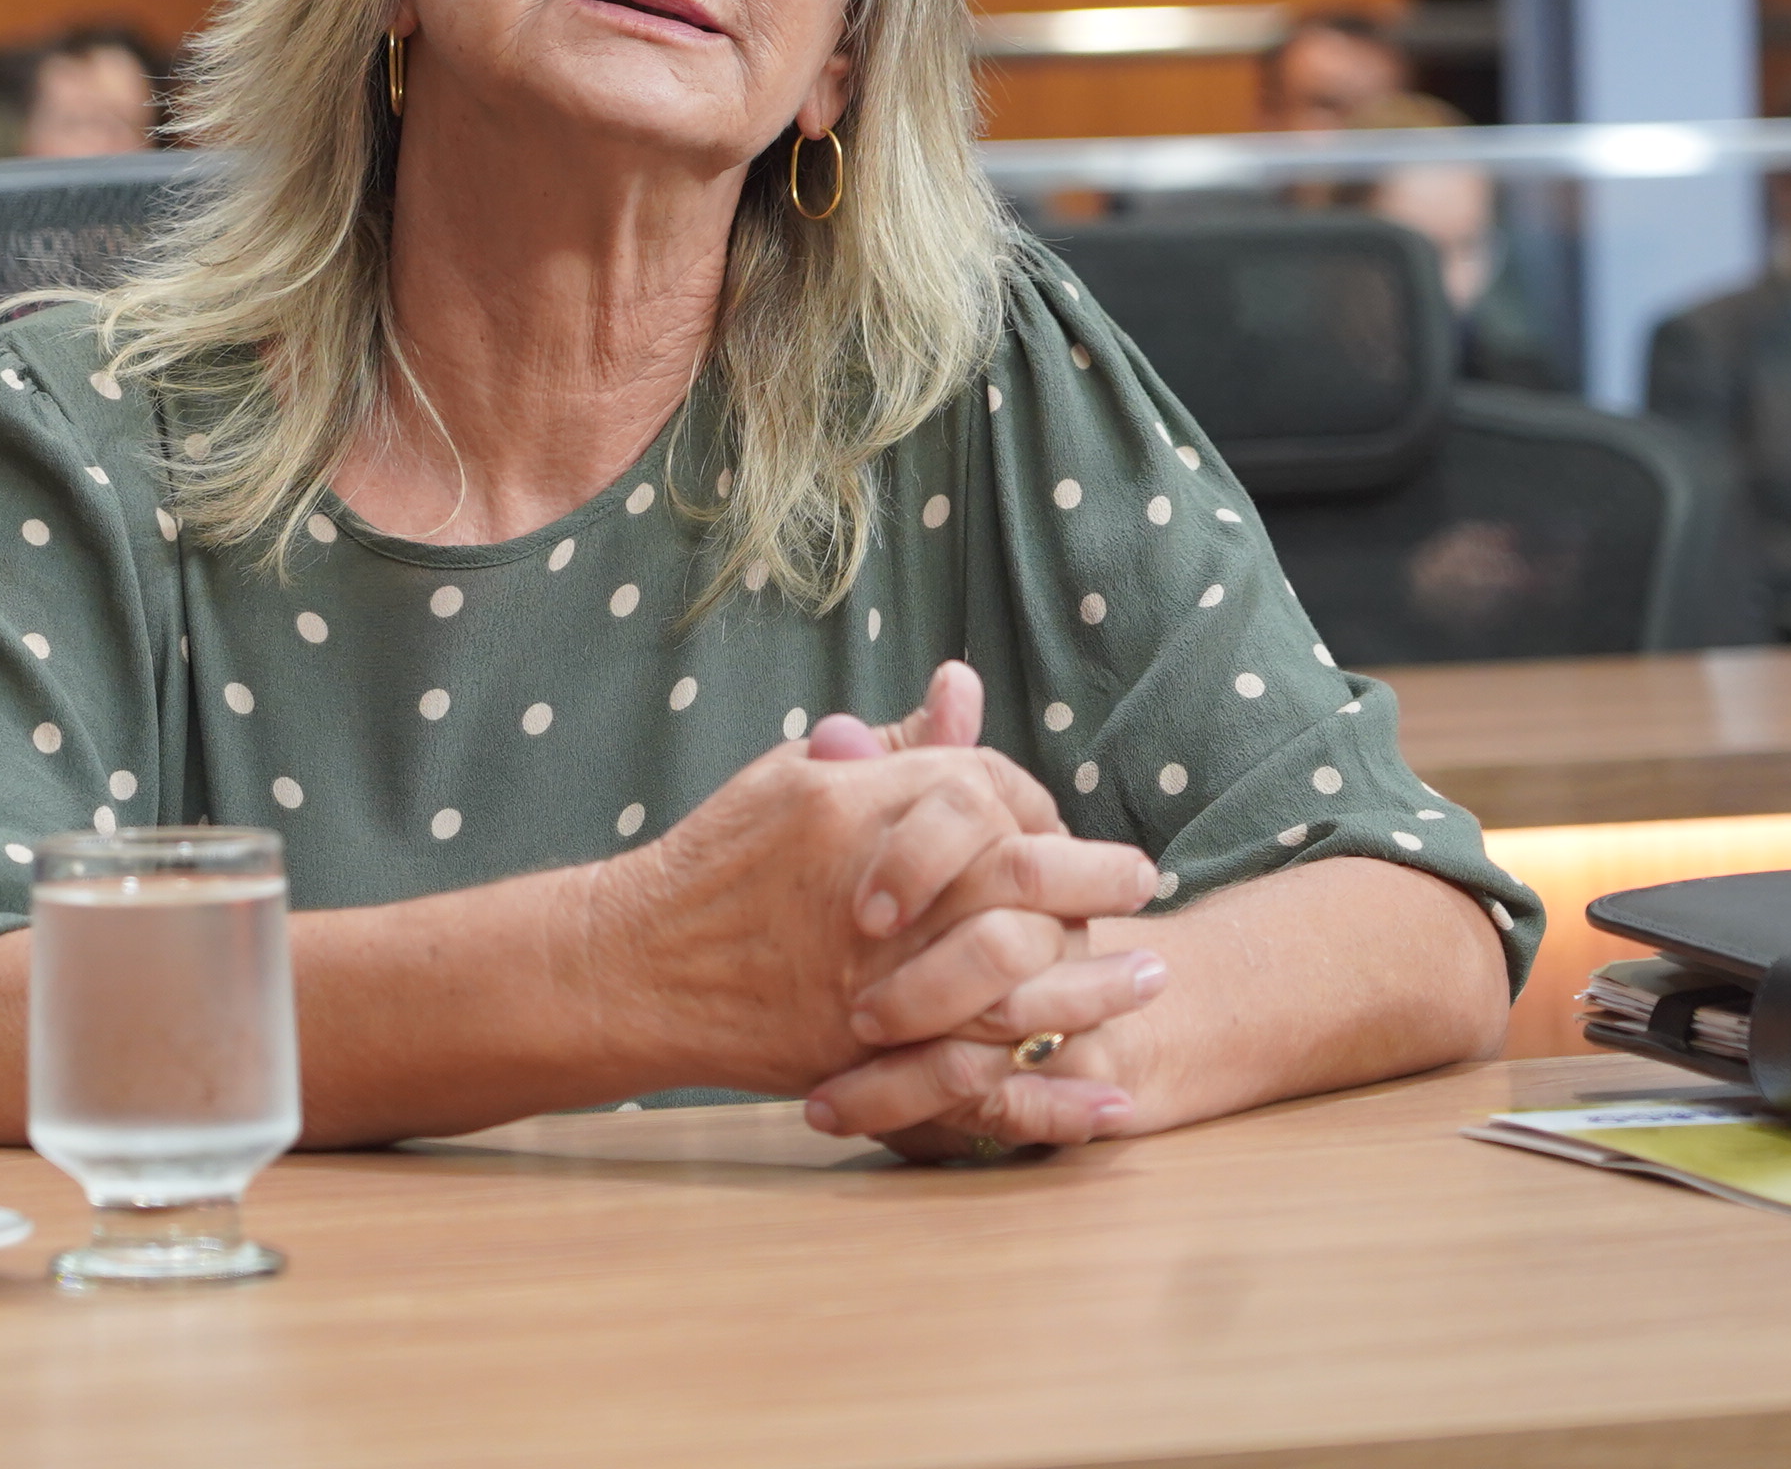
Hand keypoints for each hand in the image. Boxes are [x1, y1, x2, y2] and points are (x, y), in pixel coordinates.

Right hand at [574, 668, 1150, 1099]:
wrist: (638, 963)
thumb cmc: (717, 861)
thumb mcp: (795, 779)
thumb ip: (889, 750)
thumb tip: (961, 691)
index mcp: (863, 803)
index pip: (987, 788)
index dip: (1036, 806)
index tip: (1064, 825)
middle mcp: (880, 887)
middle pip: (1023, 874)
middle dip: (1097, 880)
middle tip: (1144, 887)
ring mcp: (877, 976)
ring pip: (1019, 982)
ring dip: (1096, 984)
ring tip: (1152, 976)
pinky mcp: (867, 1054)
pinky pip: (980, 1080)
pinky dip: (1050, 1096)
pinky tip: (1107, 1098)